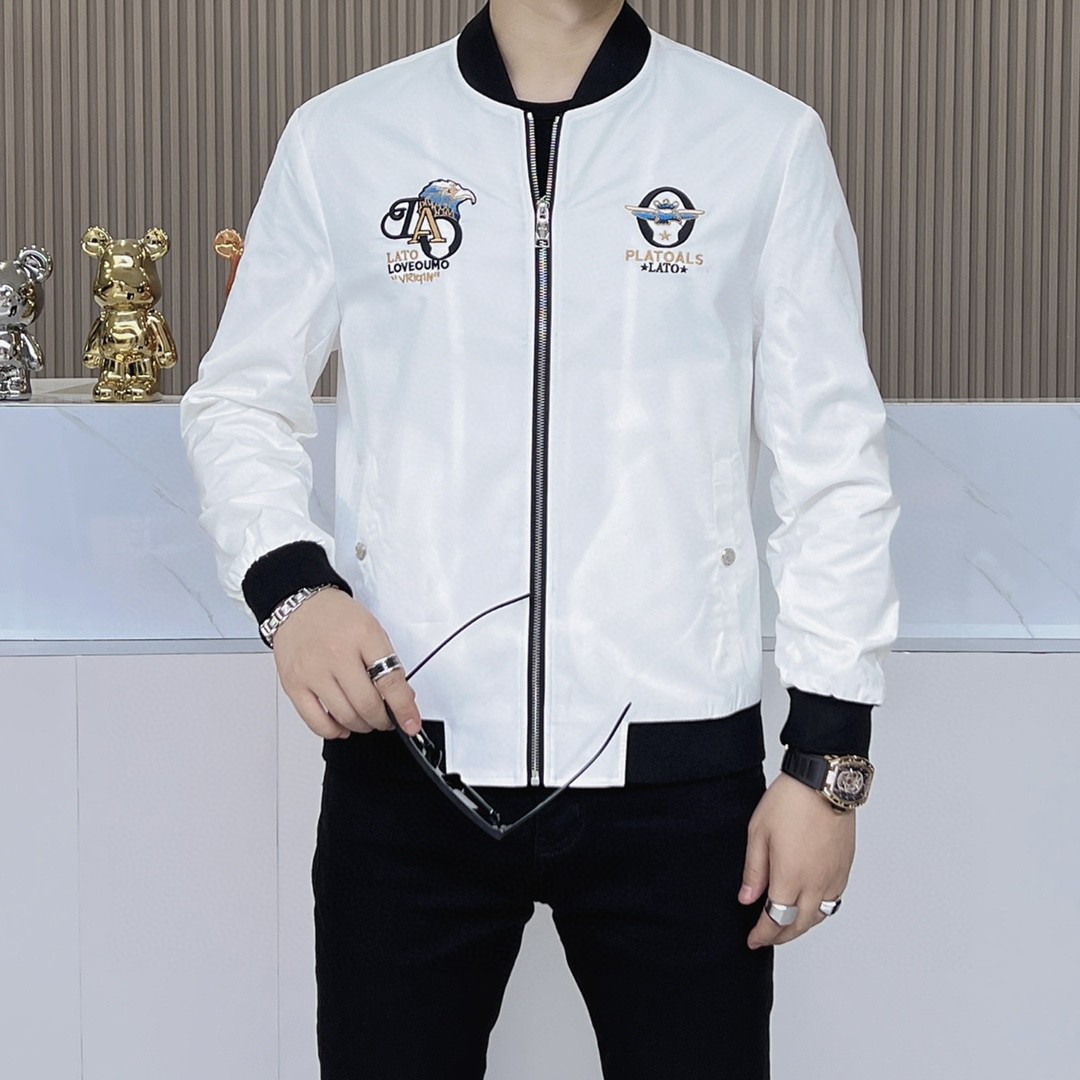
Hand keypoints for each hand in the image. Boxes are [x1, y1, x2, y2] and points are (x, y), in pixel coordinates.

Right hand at [271, 587, 423, 740]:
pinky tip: (342, 725)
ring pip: (345, 717)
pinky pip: (316, 722)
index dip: (404, 708)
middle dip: (383, 720)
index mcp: (363, 636)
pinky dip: (334, 731)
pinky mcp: (294, 685)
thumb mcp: (371, 629)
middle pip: (367, 704)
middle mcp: (337, 654)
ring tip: (366, 719)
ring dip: (362, 726)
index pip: (390, 681)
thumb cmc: (335, 616)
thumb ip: (386, 661)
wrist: (298, 604)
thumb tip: (401, 697)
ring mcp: (313, 672)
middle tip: (386, 719)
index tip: (411, 723)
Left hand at [738, 771, 854, 948]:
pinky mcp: (845, 867)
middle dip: (781, 936)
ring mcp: (834, 876)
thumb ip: (754, 871)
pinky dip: (819, 910)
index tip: (753, 940)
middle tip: (767, 937)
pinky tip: (809, 904)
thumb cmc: (789, 802)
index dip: (763, 934)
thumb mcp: (758, 833)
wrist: (823, 782)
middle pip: (799, 925)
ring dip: (802, 925)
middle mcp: (816, 883)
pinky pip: (834, 900)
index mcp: (791, 877)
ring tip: (786, 923)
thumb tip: (748, 899)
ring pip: (819, 916)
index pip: (776, 920)